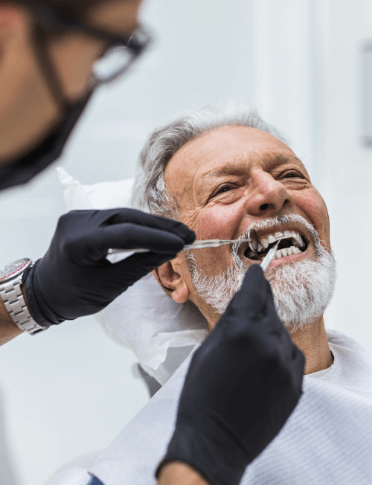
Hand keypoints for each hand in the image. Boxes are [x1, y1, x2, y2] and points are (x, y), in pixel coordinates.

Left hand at [23, 208, 194, 326]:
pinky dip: (139, 226)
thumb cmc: (73, 296)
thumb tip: (170, 251)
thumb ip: (140, 265)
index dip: (157, 237)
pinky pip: (118, 218)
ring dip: (153, 225)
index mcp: (78, 243)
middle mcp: (77, 222)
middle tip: (188, 236)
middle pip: (128, 218)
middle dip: (160, 227)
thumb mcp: (110, 286)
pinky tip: (158, 231)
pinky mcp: (84, 217)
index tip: (182, 244)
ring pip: (125, 215)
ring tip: (179, 234)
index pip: (125, 234)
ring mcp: (79, 216)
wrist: (43, 292)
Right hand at [157, 265, 304, 484]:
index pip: (253, 292)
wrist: (215, 443)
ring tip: (251, 349)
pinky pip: (293, 355)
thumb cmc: (202, 400)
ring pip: (282, 333)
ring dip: (270, 332)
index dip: (255, 279)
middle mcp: (267, 342)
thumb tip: (243, 304)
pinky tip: (265, 362)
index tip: (258, 271)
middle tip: (257, 297)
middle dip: (261, 303)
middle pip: (269, 310)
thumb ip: (229, 323)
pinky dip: (281, 352)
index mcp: (240, 331)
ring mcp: (285, 364)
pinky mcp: (296, 384)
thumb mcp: (206, 351)